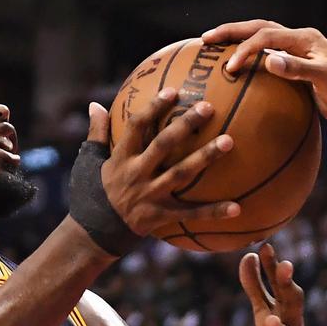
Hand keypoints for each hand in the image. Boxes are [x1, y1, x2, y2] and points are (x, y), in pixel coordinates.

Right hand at [90, 90, 240, 235]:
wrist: (92, 234)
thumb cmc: (91, 194)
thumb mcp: (89, 162)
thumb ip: (97, 133)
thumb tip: (95, 105)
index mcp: (121, 158)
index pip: (137, 127)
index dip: (154, 108)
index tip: (173, 91)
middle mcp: (137, 174)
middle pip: (164, 145)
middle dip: (185, 125)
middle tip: (208, 107)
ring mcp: (150, 195)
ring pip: (181, 173)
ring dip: (205, 158)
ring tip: (228, 142)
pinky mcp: (161, 216)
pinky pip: (191, 214)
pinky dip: (214, 212)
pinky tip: (238, 208)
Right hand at [203, 21, 326, 125]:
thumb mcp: (325, 80)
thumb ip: (298, 69)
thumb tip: (269, 60)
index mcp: (305, 38)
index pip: (267, 36)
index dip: (245, 49)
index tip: (230, 68)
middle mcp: (300, 40)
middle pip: (259, 28)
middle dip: (232, 32)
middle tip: (206, 39)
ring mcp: (298, 52)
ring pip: (262, 39)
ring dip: (238, 41)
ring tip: (214, 47)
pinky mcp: (297, 66)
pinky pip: (268, 57)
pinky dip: (250, 59)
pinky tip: (237, 70)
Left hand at [238, 244, 310, 325]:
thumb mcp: (264, 313)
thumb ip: (256, 286)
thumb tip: (248, 255)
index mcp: (286, 312)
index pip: (282, 286)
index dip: (275, 268)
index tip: (266, 246)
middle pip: (293, 305)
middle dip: (288, 286)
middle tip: (285, 266)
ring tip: (271, 320)